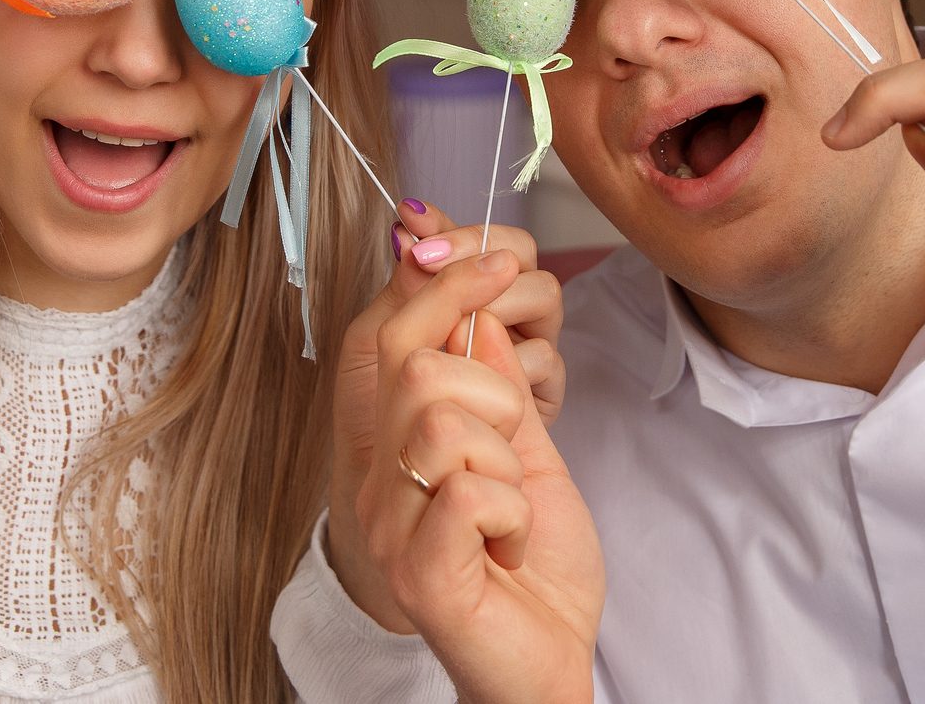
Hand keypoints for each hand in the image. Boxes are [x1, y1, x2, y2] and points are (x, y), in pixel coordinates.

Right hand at [358, 253, 603, 703]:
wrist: (546, 665)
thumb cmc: (533, 566)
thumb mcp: (522, 450)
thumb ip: (495, 381)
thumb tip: (475, 302)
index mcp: (394, 442)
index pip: (395, 332)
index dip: (444, 286)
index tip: (494, 260)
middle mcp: (377, 479)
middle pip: (418, 366)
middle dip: (496, 390)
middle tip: (516, 445)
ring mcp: (391, 525)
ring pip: (444, 423)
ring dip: (507, 462)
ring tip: (511, 510)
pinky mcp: (420, 572)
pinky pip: (470, 492)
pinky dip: (512, 514)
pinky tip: (508, 547)